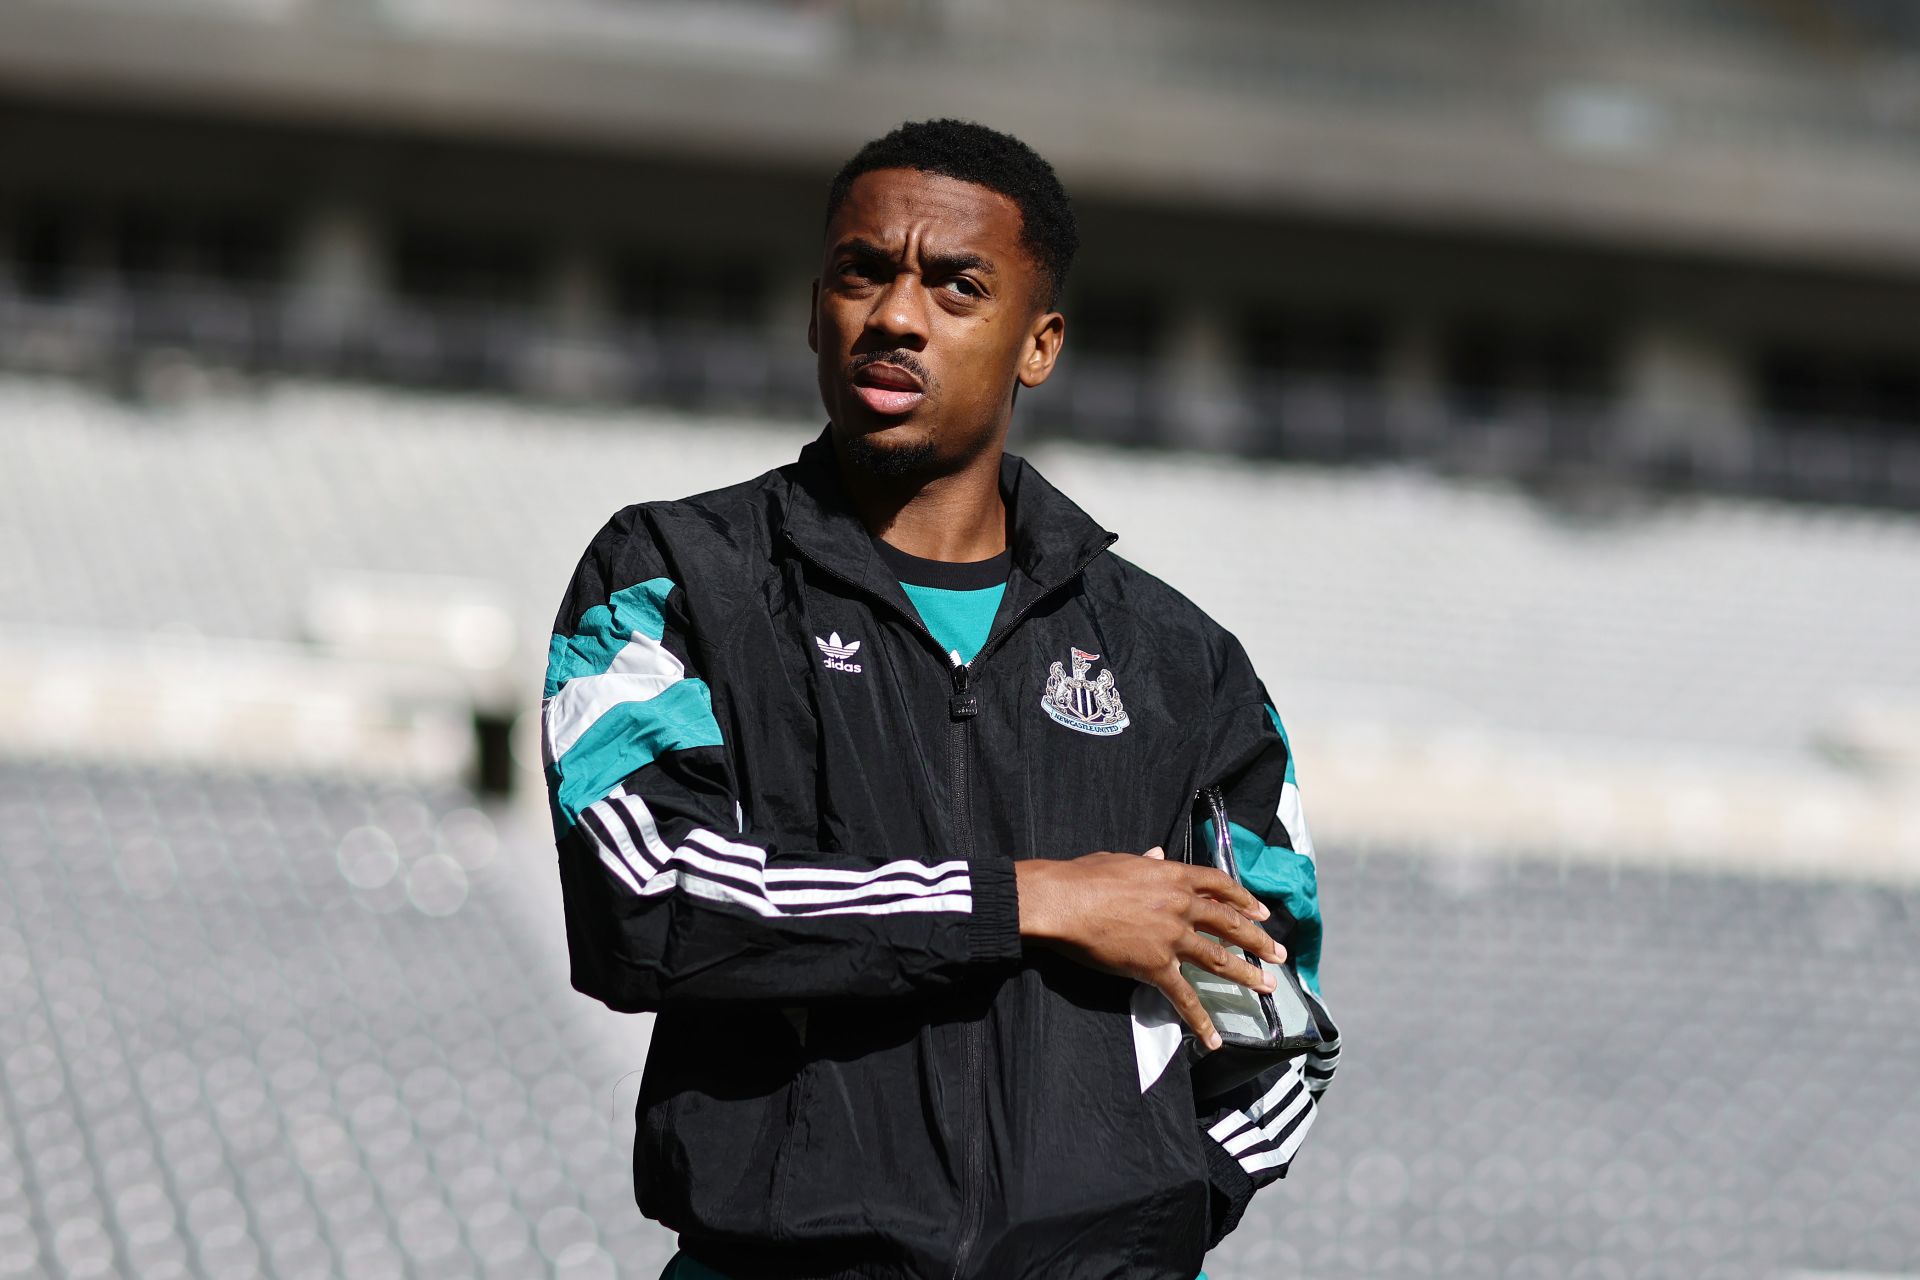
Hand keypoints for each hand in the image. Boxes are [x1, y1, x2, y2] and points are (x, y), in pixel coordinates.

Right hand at [1015, 848, 1284, 1049]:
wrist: (1065, 901)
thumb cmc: (1085, 876)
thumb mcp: (1121, 860)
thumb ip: (1146, 862)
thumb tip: (1158, 853)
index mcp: (1173, 876)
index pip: (1219, 885)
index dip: (1243, 899)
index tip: (1261, 911)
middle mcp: (1180, 906)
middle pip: (1229, 923)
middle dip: (1257, 939)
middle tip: (1279, 953)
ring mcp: (1171, 937)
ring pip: (1217, 959)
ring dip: (1245, 973)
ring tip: (1266, 986)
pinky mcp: (1155, 966)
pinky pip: (1183, 997)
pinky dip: (1200, 1020)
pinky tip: (1213, 1039)